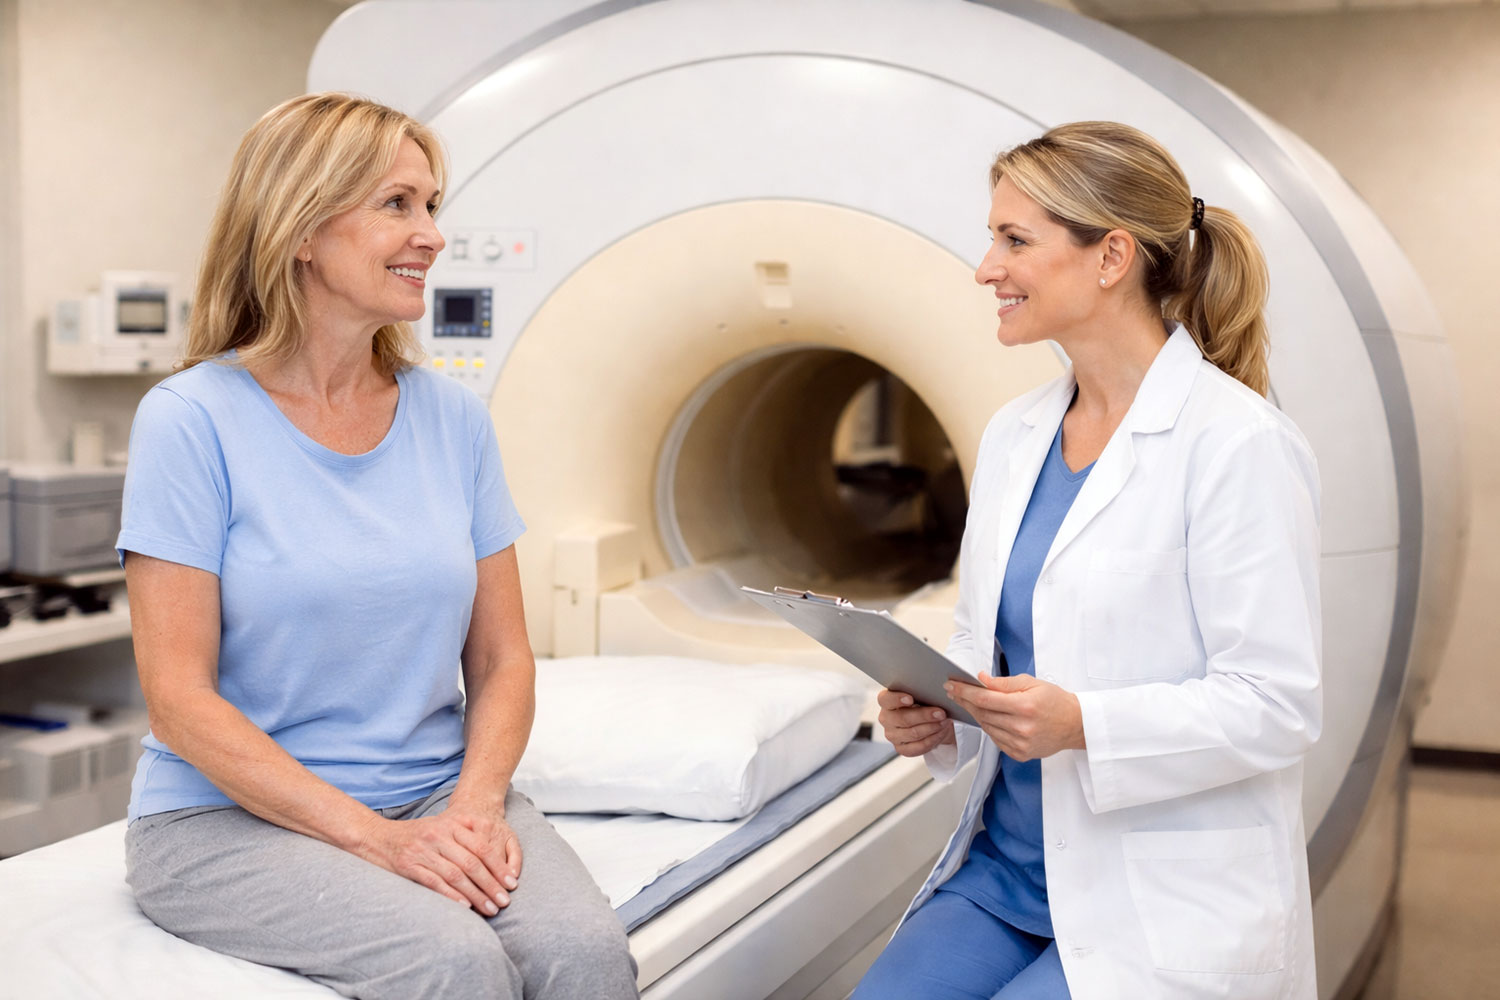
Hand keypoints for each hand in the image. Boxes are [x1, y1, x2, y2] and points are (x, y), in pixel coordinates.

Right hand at [353, 799, 521, 914]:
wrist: (376, 837)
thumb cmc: (413, 836)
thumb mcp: (440, 828)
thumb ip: (463, 838)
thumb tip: (494, 860)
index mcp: (450, 825)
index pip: (482, 847)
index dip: (499, 867)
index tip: (511, 884)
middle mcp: (438, 836)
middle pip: (472, 863)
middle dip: (491, 884)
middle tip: (505, 901)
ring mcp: (423, 851)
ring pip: (456, 875)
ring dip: (476, 895)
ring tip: (490, 908)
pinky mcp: (409, 865)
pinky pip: (435, 882)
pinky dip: (451, 895)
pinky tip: (465, 906)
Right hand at [876, 688, 956, 756]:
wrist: (929, 719)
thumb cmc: (922, 703)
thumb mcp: (921, 693)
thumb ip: (921, 691)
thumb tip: (933, 691)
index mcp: (886, 701)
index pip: (885, 699)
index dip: (897, 699)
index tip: (911, 698)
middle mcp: (886, 718)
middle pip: (903, 719)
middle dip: (924, 716)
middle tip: (940, 713)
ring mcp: (892, 735)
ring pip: (913, 733)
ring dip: (932, 727)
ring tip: (944, 721)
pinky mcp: (902, 748)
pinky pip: (919, 746)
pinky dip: (933, 739)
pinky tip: (941, 731)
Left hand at [944, 673, 1084, 761]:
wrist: (1075, 725)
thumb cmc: (1055, 700)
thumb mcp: (1032, 683)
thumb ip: (1004, 683)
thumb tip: (981, 679)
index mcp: (1024, 706)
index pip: (984, 698)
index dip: (964, 691)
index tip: (951, 685)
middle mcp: (1021, 727)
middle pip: (982, 714)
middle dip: (965, 701)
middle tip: (954, 692)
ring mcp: (1020, 744)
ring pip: (987, 728)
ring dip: (976, 714)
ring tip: (970, 702)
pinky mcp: (1020, 754)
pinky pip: (996, 740)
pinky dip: (989, 728)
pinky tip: (989, 718)